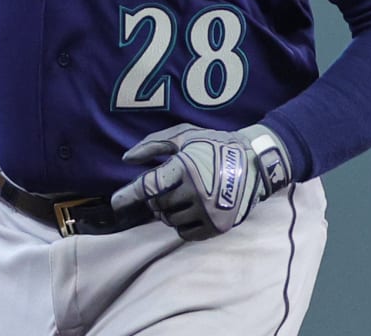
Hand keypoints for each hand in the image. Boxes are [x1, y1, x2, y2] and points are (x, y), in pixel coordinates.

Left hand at [108, 123, 293, 241]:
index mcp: (185, 167)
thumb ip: (153, 145)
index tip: (115, 203)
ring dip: (169, 212)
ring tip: (182, 198)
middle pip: (158, 206)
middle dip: (157, 199)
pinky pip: (185, 234)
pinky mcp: (217, 226)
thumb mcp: (185, 136)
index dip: (129, 195)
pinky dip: (182, 225)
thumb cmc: (214, 145)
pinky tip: (191, 211)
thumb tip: (126, 159)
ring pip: (170, 221)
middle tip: (168, 190)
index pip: (150, 186)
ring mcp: (208, 211)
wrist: (255, 161)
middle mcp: (196, 191)